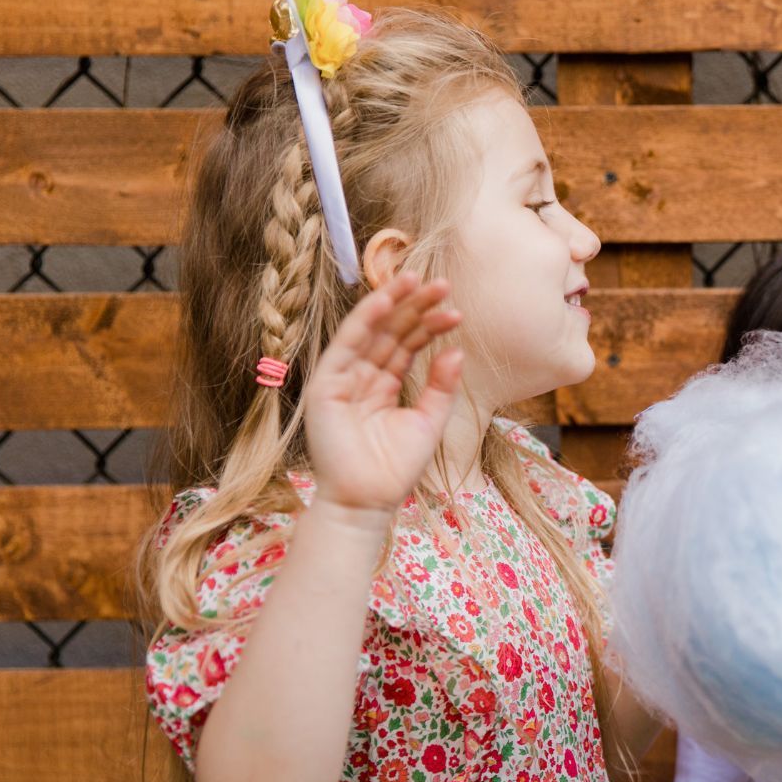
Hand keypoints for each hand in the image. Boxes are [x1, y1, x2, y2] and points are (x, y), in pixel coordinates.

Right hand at [303, 273, 462, 514]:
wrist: (367, 501)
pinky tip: (386, 300)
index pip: (407, 346)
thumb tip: (457, 351)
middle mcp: (361, 377)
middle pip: (391, 333)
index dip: (429, 326)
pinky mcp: (325, 385)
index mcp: (383, 386)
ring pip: (371, 332)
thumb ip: (441, 387)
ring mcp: (342, 379)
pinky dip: (365, 320)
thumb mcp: (428, 421)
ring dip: (393, 304)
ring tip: (418, 280)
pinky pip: (347, 344)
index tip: (455, 310)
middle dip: (415, 307)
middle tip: (443, 284)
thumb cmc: (396, 468)